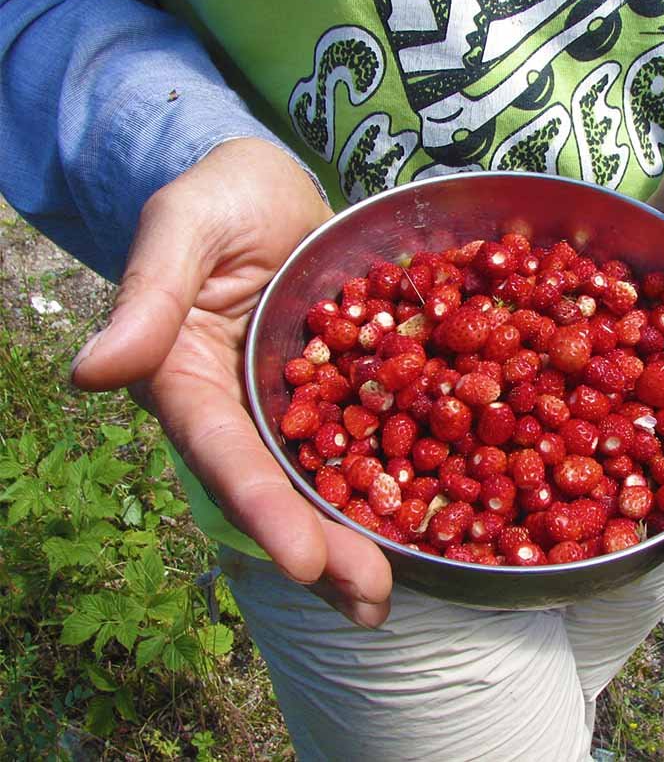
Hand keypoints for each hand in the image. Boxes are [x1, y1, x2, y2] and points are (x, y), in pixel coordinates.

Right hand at [70, 138, 392, 626]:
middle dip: (326, 546)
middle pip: (284, 487)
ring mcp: (301, 404)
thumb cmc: (218, 194)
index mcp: (192, 382)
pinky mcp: (352, 388)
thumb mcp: (182, 225)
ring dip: (366, 536)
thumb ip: (149, 295)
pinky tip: (445, 517)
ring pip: (332, 478)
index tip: (303, 563)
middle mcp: (246, 410)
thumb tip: (92, 373)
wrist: (275, 188)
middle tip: (372, 602)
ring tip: (400, 593)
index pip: (227, 454)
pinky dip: (407, 477)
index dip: (264, 508)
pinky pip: (381, 435)